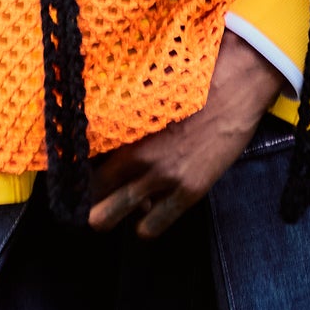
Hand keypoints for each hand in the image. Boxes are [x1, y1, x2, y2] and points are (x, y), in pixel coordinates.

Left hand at [88, 29, 285, 238]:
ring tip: (122, 204)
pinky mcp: (187, 192)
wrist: (234, 86)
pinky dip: (146, 224)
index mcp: (124, 126)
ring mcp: (160, 177)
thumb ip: (127, 120)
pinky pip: (151, 226)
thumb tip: (109, 140)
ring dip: (112, 214)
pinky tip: (150, 211)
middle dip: (88, 198)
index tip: (76, 174)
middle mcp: (136, 155)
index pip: (82, 158)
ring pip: (109, 216)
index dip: (77, 169)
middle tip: (93, 197)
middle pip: (90, 193)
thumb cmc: (193, 83)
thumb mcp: (150, 96)